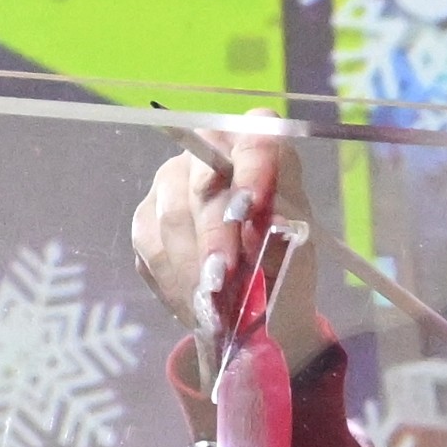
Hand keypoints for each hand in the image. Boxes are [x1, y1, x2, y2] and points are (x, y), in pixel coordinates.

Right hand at [127, 114, 332, 367]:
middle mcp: (209, 153)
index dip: (252, 171)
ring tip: (210, 302)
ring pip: (171, 216)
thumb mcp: (299, 248)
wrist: (264, 297)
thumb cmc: (286, 261)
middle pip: (203, 184)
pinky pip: (151, 245)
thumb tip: (262, 226)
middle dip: (213, 234)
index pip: (255, 141)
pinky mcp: (148, 218)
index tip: (253, 207)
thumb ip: (284, 232)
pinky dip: (175, 280)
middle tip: (223, 276)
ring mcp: (172, 182)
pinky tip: (194, 304)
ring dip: (191, 265)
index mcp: (259, 147)